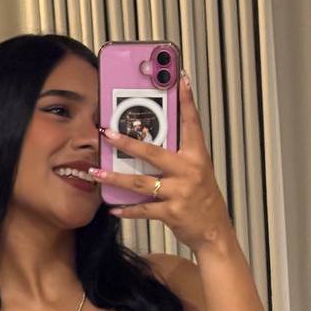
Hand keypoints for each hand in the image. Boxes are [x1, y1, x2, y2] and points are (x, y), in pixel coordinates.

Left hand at [87, 72, 234, 255]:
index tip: (181, 79)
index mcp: (197, 156)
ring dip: (115, 178)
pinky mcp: (172, 212)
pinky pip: (143, 210)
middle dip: (127, 142)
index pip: (191, 123)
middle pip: (153, 153)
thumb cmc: (202, 198)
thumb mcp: (197, 171)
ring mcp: (180, 192)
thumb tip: (150, 140)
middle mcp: (189, 171)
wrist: (214, 231)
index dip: (186, 101)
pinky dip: (127, 210)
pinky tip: (113, 208)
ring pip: (140, 182)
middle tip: (107, 133)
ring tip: (96, 172)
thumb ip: (178, 155)